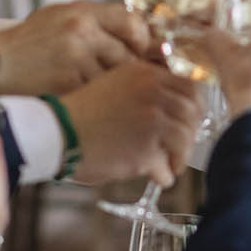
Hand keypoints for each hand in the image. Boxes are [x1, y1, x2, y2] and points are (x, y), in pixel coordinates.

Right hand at [0, 2, 151, 96]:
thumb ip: (94, 23)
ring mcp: (76, 57)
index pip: (132, 23)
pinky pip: (98, 94)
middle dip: (130, 72)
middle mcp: (82, 29)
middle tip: (127, 81)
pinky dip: (96, 100)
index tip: (143, 53)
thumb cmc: (27, 43)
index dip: (144, 42)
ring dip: (113, 89)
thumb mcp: (59, 18)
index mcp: (82, 10)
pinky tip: (86, 102)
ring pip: (115, 78)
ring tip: (103, 93)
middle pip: (128, 55)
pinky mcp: (68, 82)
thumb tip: (136, 37)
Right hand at [58, 61, 203, 184]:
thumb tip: (175, 110)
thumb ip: (144, 90)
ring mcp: (151, 119)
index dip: (194, 105)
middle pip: (193, 111)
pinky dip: (166, 174)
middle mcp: (152, 92)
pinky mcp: (145, 148)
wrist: (55, 132)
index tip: (190, 119)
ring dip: (181, 155)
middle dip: (191, 131)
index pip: (189, 85)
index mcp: (145, 73)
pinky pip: (168, 164)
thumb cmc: (80, 113)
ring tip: (172, 164)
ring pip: (185, 138)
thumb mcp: (113, 85)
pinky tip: (160, 176)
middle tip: (183, 145)